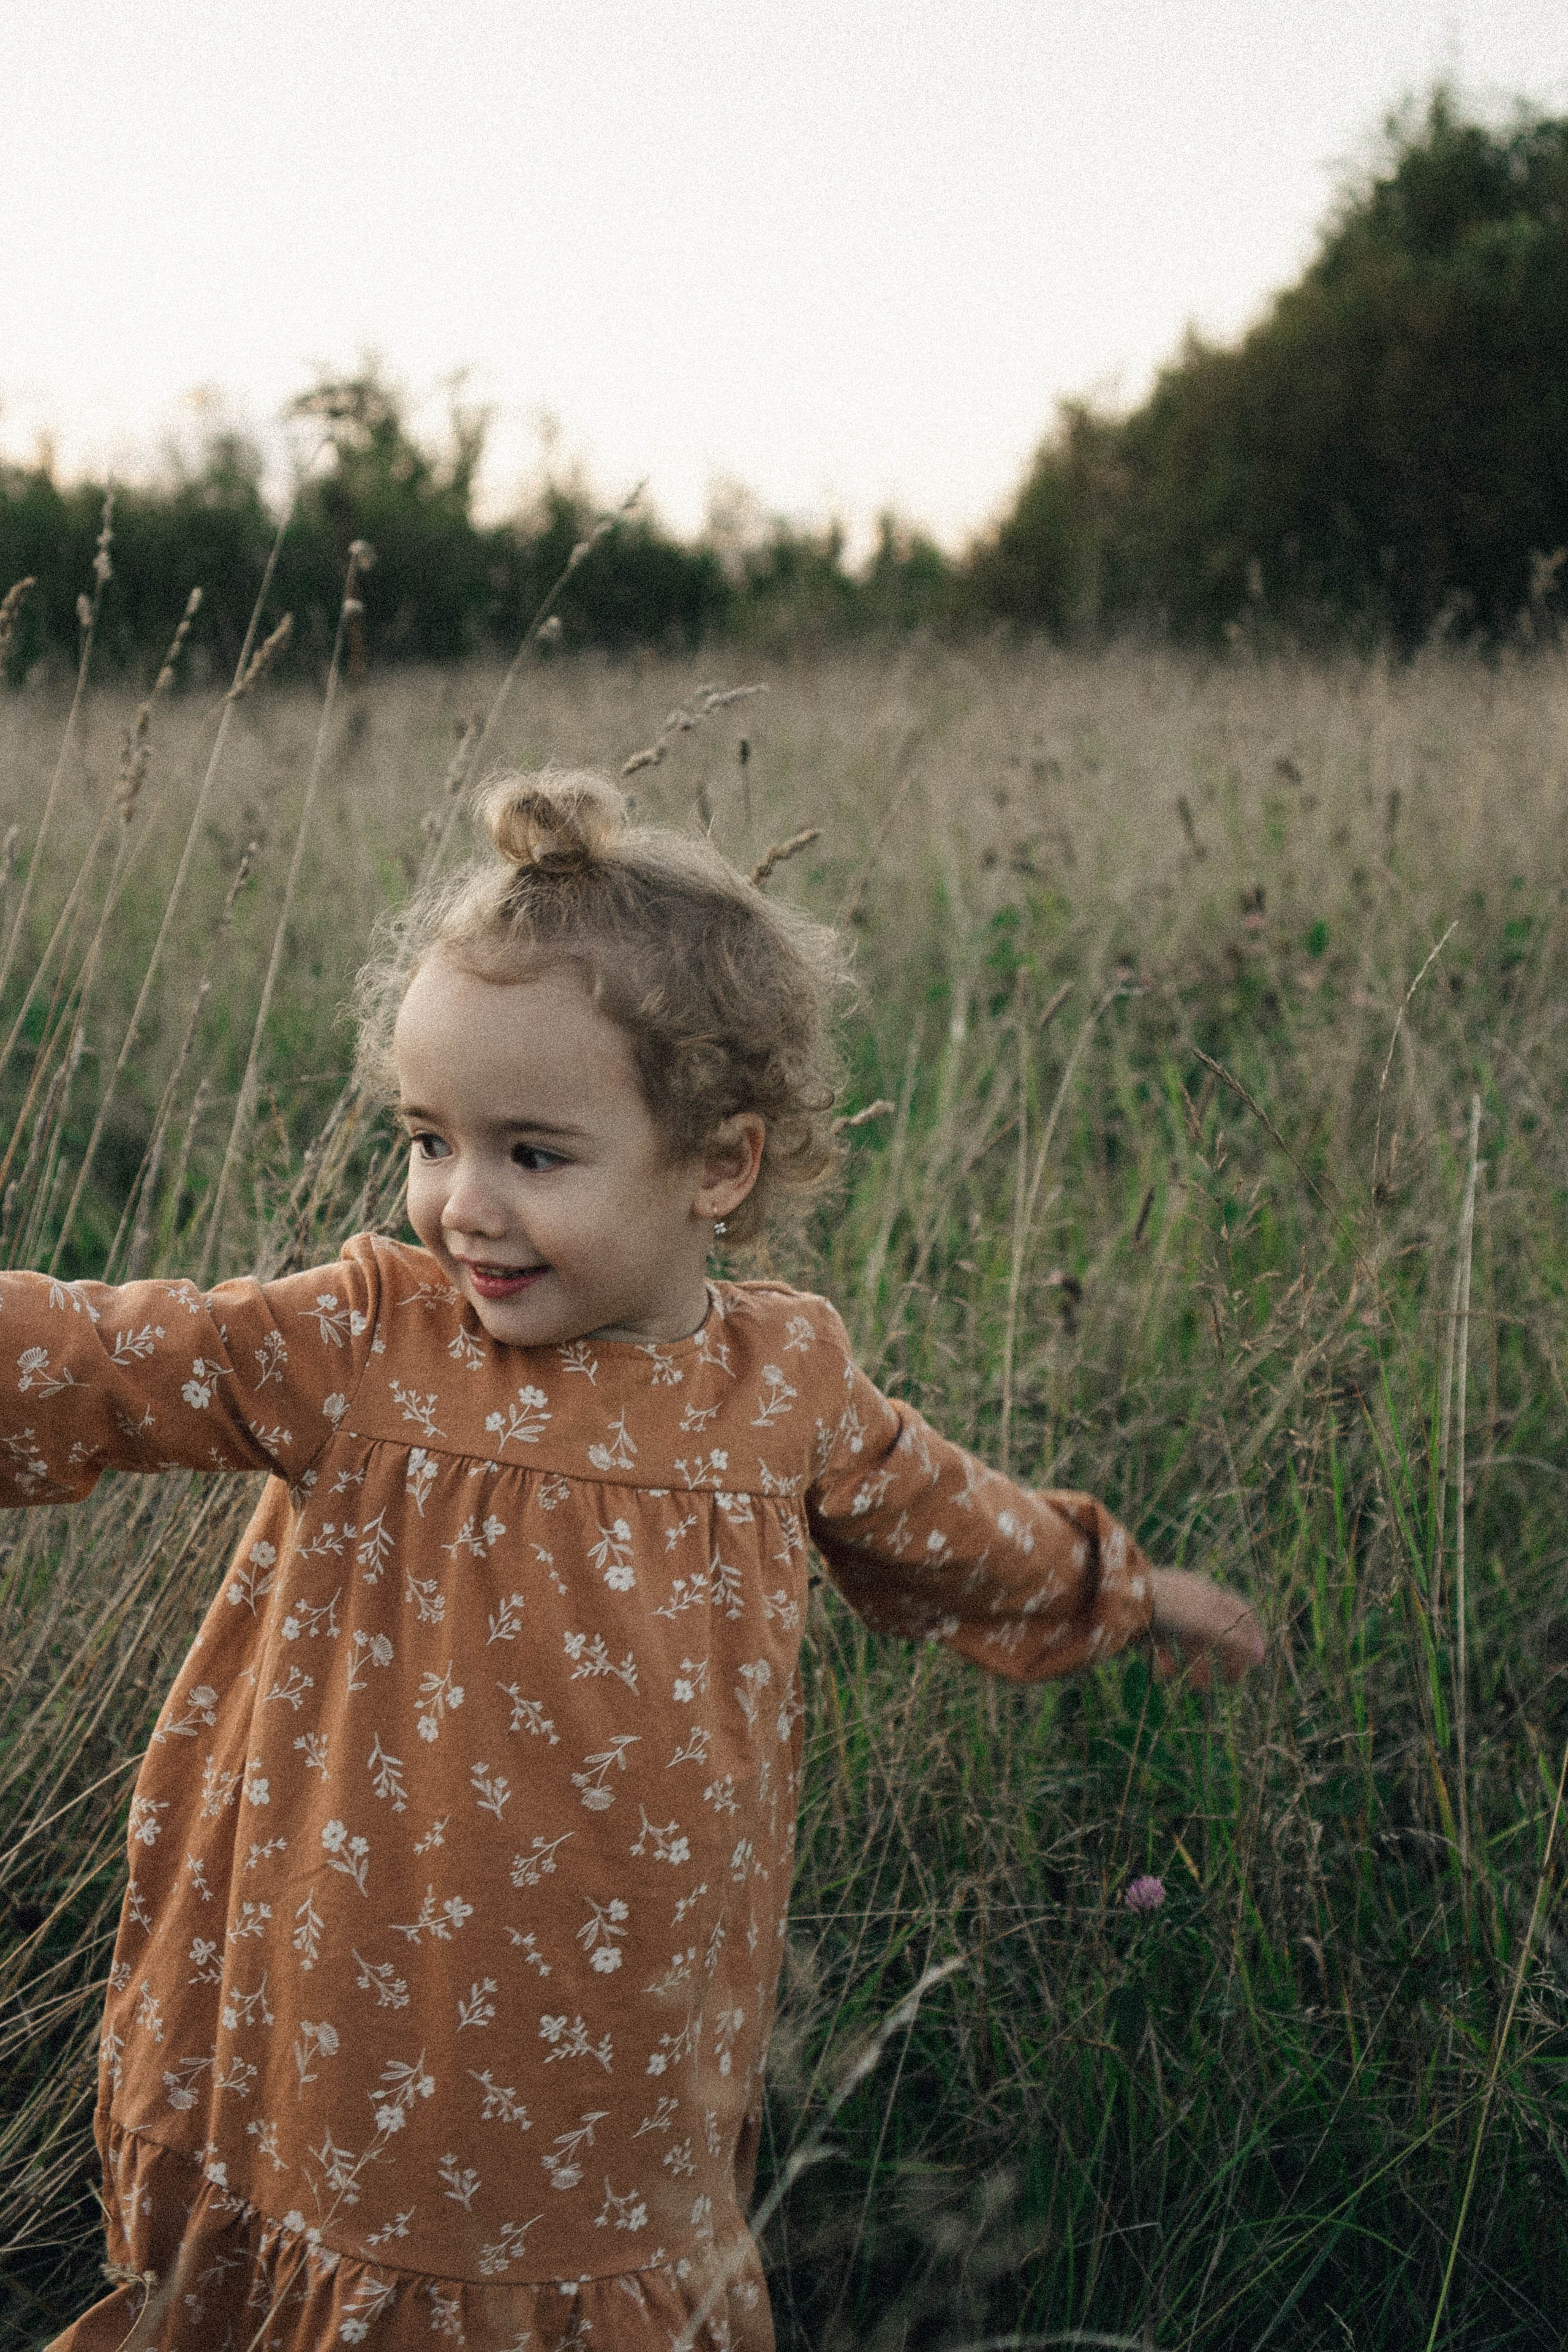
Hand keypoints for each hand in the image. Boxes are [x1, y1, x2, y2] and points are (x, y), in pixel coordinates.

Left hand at [1146, 1568, 1263, 1688]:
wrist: (1123, 1597)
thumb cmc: (1171, 1607)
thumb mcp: (1208, 1624)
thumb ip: (1234, 1640)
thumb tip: (1259, 1655)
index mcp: (1211, 1596)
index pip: (1240, 1613)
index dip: (1252, 1636)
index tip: (1257, 1660)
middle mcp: (1193, 1602)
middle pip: (1218, 1631)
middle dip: (1227, 1657)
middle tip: (1232, 1681)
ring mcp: (1170, 1612)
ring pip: (1191, 1641)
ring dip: (1199, 1665)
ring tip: (1199, 1688)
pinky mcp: (1149, 1623)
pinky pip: (1164, 1645)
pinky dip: (1169, 1661)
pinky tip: (1168, 1675)